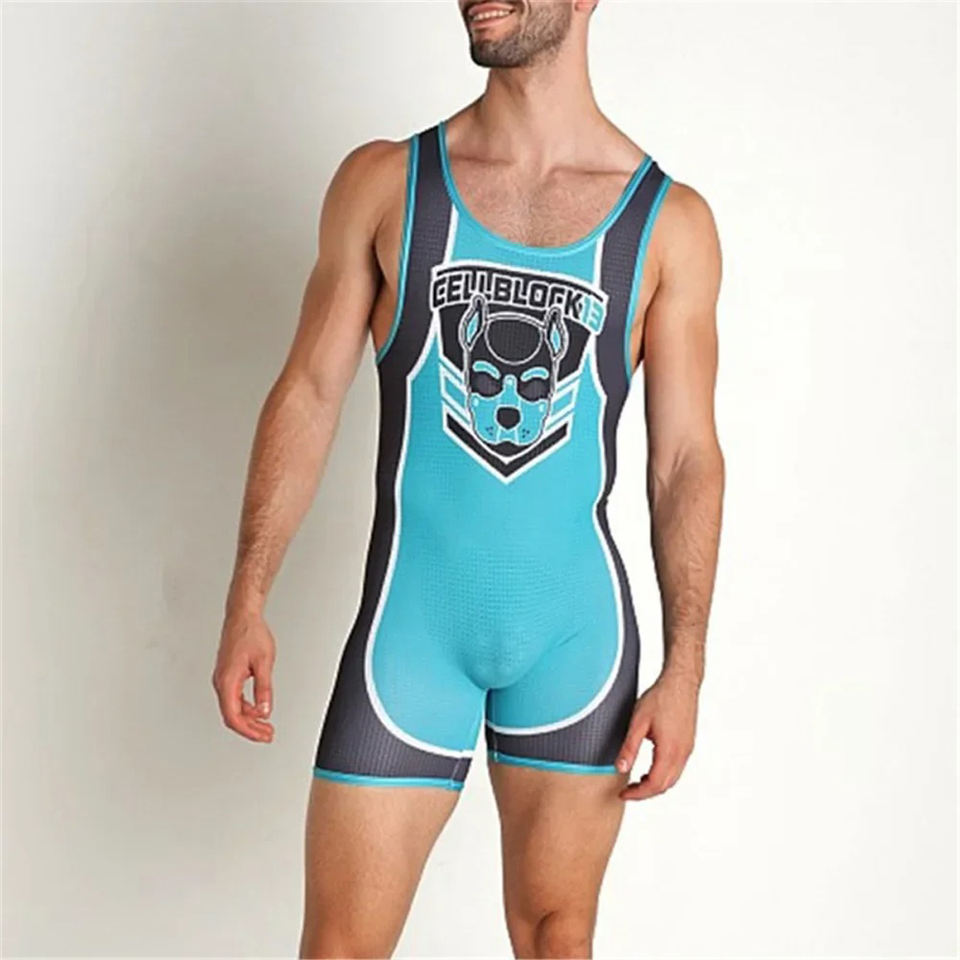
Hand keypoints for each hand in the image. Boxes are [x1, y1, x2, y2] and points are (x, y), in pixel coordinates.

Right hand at [212, 609, 275, 742]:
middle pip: (232, 715)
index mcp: (227, 680)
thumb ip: (264, 689)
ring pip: (233, 708)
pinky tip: (258, 710)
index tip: (262, 736)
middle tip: (267, 735)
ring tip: (266, 726)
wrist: (242, 616)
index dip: (248, 731)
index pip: (233, 716)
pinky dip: (247, 708)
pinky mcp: (228, 675)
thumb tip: (265, 710)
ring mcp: (223, 679)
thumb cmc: (250, 633)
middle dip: (250, 729)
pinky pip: (234, 698)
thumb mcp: (263, 662)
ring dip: (250, 719)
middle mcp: (221, 682)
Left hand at [616, 670, 698, 799]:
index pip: (654, 784)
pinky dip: (664, 775)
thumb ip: (629, 747)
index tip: (624, 793)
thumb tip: (620, 768)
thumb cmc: (660, 698)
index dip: (637, 793)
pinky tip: (651, 768)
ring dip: (656, 784)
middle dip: (646, 792)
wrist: (680, 682)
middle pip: (665, 786)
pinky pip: (677, 768)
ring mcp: (687, 749)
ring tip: (638, 781)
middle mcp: (682, 753)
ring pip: (673, 778)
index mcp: (669, 751)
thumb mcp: (638, 722)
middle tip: (628, 790)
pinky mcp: (688, 743)